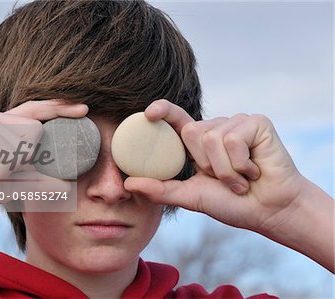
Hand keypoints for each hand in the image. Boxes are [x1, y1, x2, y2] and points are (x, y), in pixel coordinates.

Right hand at [0, 100, 87, 225]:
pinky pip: (12, 150)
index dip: (59, 109)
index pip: (34, 112)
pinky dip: (0, 170)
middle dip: (22, 159)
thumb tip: (67, 183)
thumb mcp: (7, 184)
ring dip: (9, 166)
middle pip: (36, 129)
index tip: (84, 109)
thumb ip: (35, 179)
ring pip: (27, 139)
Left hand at [125, 99, 303, 231]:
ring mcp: (237, 123)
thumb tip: (128, 184)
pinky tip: (254, 170)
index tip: (149, 113)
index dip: (164, 111)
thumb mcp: (190, 196)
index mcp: (199, 142)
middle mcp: (216, 128)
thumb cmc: (232, 203)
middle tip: (226, 179)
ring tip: (241, 178)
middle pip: (192, 132)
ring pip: (213, 139)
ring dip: (226, 171)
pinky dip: (242, 164)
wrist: (270, 211)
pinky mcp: (257, 123)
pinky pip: (235, 139)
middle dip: (207, 166)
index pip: (177, 119)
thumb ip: (161, 189)